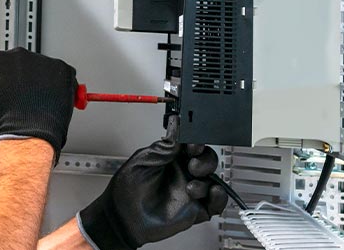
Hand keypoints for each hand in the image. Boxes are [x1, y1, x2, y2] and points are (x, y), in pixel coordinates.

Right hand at [0, 47, 76, 162]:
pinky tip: (54, 103)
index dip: (7, 82)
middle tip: (27, 99)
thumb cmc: (1, 122)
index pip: (2, 66)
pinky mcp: (62, 68)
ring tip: (40, 105)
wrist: (26, 133)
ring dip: (43, 84)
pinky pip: (63, 76)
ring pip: (44, 70)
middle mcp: (18, 54)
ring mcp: (42, 59)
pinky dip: (61, 88)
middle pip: (24, 65)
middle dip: (26, 80)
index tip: (11, 92)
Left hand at [77, 115, 227, 248]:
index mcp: (171, 158)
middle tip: (192, 164)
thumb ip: (165, 146)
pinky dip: (220, 197)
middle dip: (204, 159)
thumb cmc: (127, 189)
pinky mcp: (195, 210)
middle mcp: (183, 173)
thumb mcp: (144, 160)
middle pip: (206, 159)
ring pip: (212, 179)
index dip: (196, 142)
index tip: (193, 144)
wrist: (123, 219)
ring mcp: (190, 191)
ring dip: (207, 179)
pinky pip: (216, 203)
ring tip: (191, 187)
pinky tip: (213, 193)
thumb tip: (176, 123)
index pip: (192, 144)